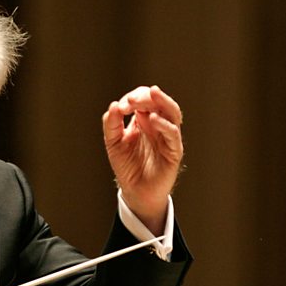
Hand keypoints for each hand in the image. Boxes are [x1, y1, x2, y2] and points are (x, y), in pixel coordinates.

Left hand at [102, 85, 183, 233]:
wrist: (135, 191)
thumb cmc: (127, 166)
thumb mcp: (113, 142)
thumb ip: (112, 124)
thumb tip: (113, 106)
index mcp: (144, 120)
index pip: (144, 99)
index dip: (133, 98)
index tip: (120, 107)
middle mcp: (158, 125)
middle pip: (158, 101)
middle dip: (145, 97)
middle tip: (131, 100)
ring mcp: (168, 136)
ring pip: (172, 112)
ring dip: (162, 101)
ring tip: (152, 93)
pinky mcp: (174, 150)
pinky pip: (173, 133)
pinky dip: (164, 124)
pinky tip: (153, 119)